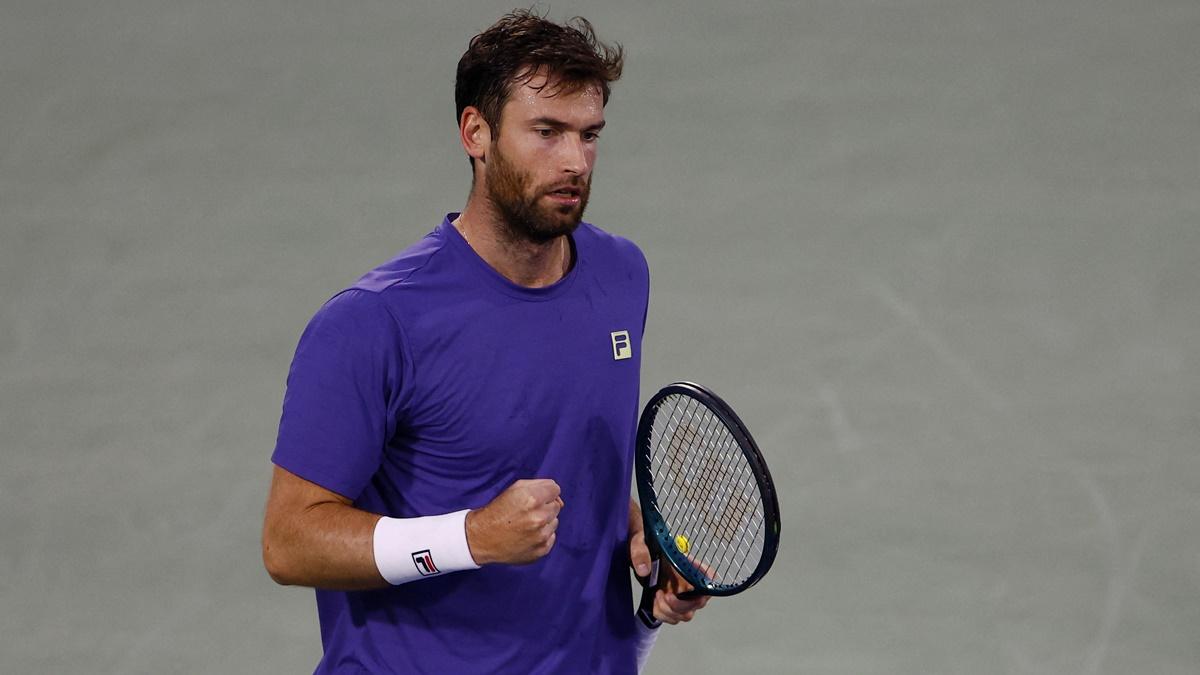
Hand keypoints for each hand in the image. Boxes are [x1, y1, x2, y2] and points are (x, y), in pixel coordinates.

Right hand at [465, 479, 561, 564]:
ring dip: (544, 522)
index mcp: (532, 498)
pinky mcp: (542, 550)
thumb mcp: (515, 488)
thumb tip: (559, 497)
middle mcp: (539, 517)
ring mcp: (541, 536)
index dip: (544, 493)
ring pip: (554, 522)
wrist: (482, 538)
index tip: (534, 498)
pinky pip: (551, 537)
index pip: (555, 490)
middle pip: (556, 506)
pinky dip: (542, 536)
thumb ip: (541, 485)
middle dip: (544, 507)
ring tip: (525, 525)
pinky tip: (527, 536)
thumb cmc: (499, 511)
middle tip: (526, 512)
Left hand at [628, 499, 710, 624]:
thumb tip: (644, 570)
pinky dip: (662, 615)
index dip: (703, 588)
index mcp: (691, 565)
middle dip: (679, 605)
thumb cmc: (643, 544)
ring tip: (657, 596)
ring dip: (668, 611)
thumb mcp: (639, 543)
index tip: (685, 587)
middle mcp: (691, 582)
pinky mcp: (672, 603)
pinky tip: (654, 601)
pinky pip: (673, 618)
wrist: (636, 555)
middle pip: (697, 603)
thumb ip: (640, 552)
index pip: (709, 579)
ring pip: (685, 614)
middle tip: (664, 595)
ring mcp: (683, 595)